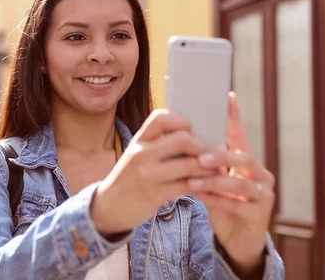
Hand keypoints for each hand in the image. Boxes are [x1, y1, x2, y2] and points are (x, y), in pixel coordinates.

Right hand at [90, 109, 217, 235]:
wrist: (107, 206)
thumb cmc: (128, 178)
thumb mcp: (136, 155)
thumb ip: (156, 144)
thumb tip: (191, 136)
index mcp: (138, 140)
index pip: (161, 118)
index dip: (182, 120)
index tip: (193, 130)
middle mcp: (142, 154)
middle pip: (182, 139)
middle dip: (203, 146)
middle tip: (214, 154)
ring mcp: (148, 174)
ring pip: (189, 164)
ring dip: (208, 168)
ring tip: (218, 171)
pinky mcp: (155, 195)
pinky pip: (186, 186)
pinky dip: (201, 185)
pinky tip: (206, 186)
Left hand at [188, 92, 274, 275]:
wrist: (237, 240)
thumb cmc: (223, 204)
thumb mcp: (213, 181)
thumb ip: (205, 163)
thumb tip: (182, 139)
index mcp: (247, 162)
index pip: (240, 136)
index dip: (234, 118)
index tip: (227, 97)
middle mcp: (260, 175)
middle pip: (245, 158)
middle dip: (222, 156)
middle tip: (201, 157)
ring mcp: (263, 195)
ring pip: (242, 182)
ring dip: (216, 180)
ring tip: (195, 180)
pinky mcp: (259, 215)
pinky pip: (238, 205)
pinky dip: (218, 200)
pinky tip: (202, 196)